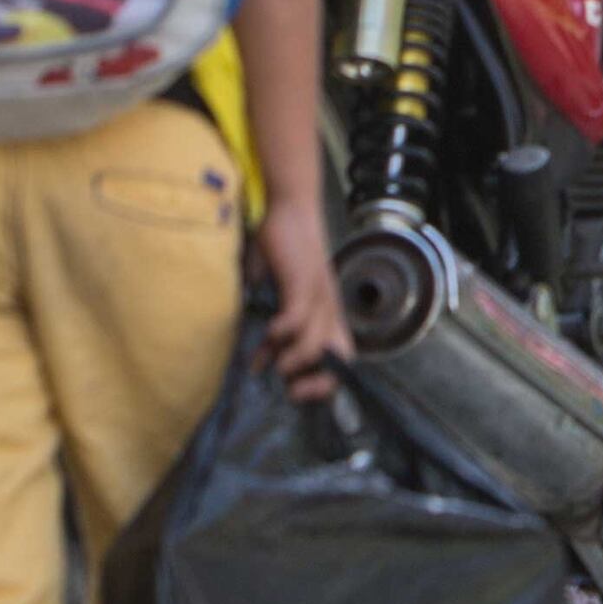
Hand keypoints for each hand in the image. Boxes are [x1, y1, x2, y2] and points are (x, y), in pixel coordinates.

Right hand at [255, 204, 348, 397]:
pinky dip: (285, 332)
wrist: (291, 212)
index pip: (342, 358)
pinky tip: (270, 333)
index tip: (296, 392)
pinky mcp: (304, 281)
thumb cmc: (284, 258)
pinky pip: (299, 316)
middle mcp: (330, 309)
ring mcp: (320, 295)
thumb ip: (274, 336)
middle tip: (291, 389)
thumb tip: (260, 365)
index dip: (325, 383)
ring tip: (275, 366)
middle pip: (341, 357)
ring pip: (318, 342)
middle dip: (319, 382)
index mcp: (327, 315)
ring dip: (295, 361)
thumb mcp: (277, 303)